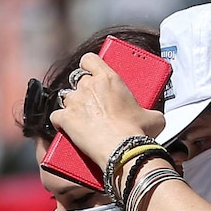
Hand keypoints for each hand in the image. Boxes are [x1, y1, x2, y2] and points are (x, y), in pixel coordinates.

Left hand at [49, 53, 165, 167]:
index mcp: (110, 79)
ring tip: (81, 119)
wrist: (123, 150)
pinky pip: (56, 117)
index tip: (91, 72)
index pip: (90, 59)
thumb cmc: (138, 133)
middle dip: (83, 90)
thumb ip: (151, 111)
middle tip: (92, 104)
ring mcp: (75, 102)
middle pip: (77, 80)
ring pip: (65, 97)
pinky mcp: (65, 119)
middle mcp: (89, 85)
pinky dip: (61, 123)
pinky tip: (68, 130)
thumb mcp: (154, 118)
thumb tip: (154, 117)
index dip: (88, 65)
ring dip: (72, 106)